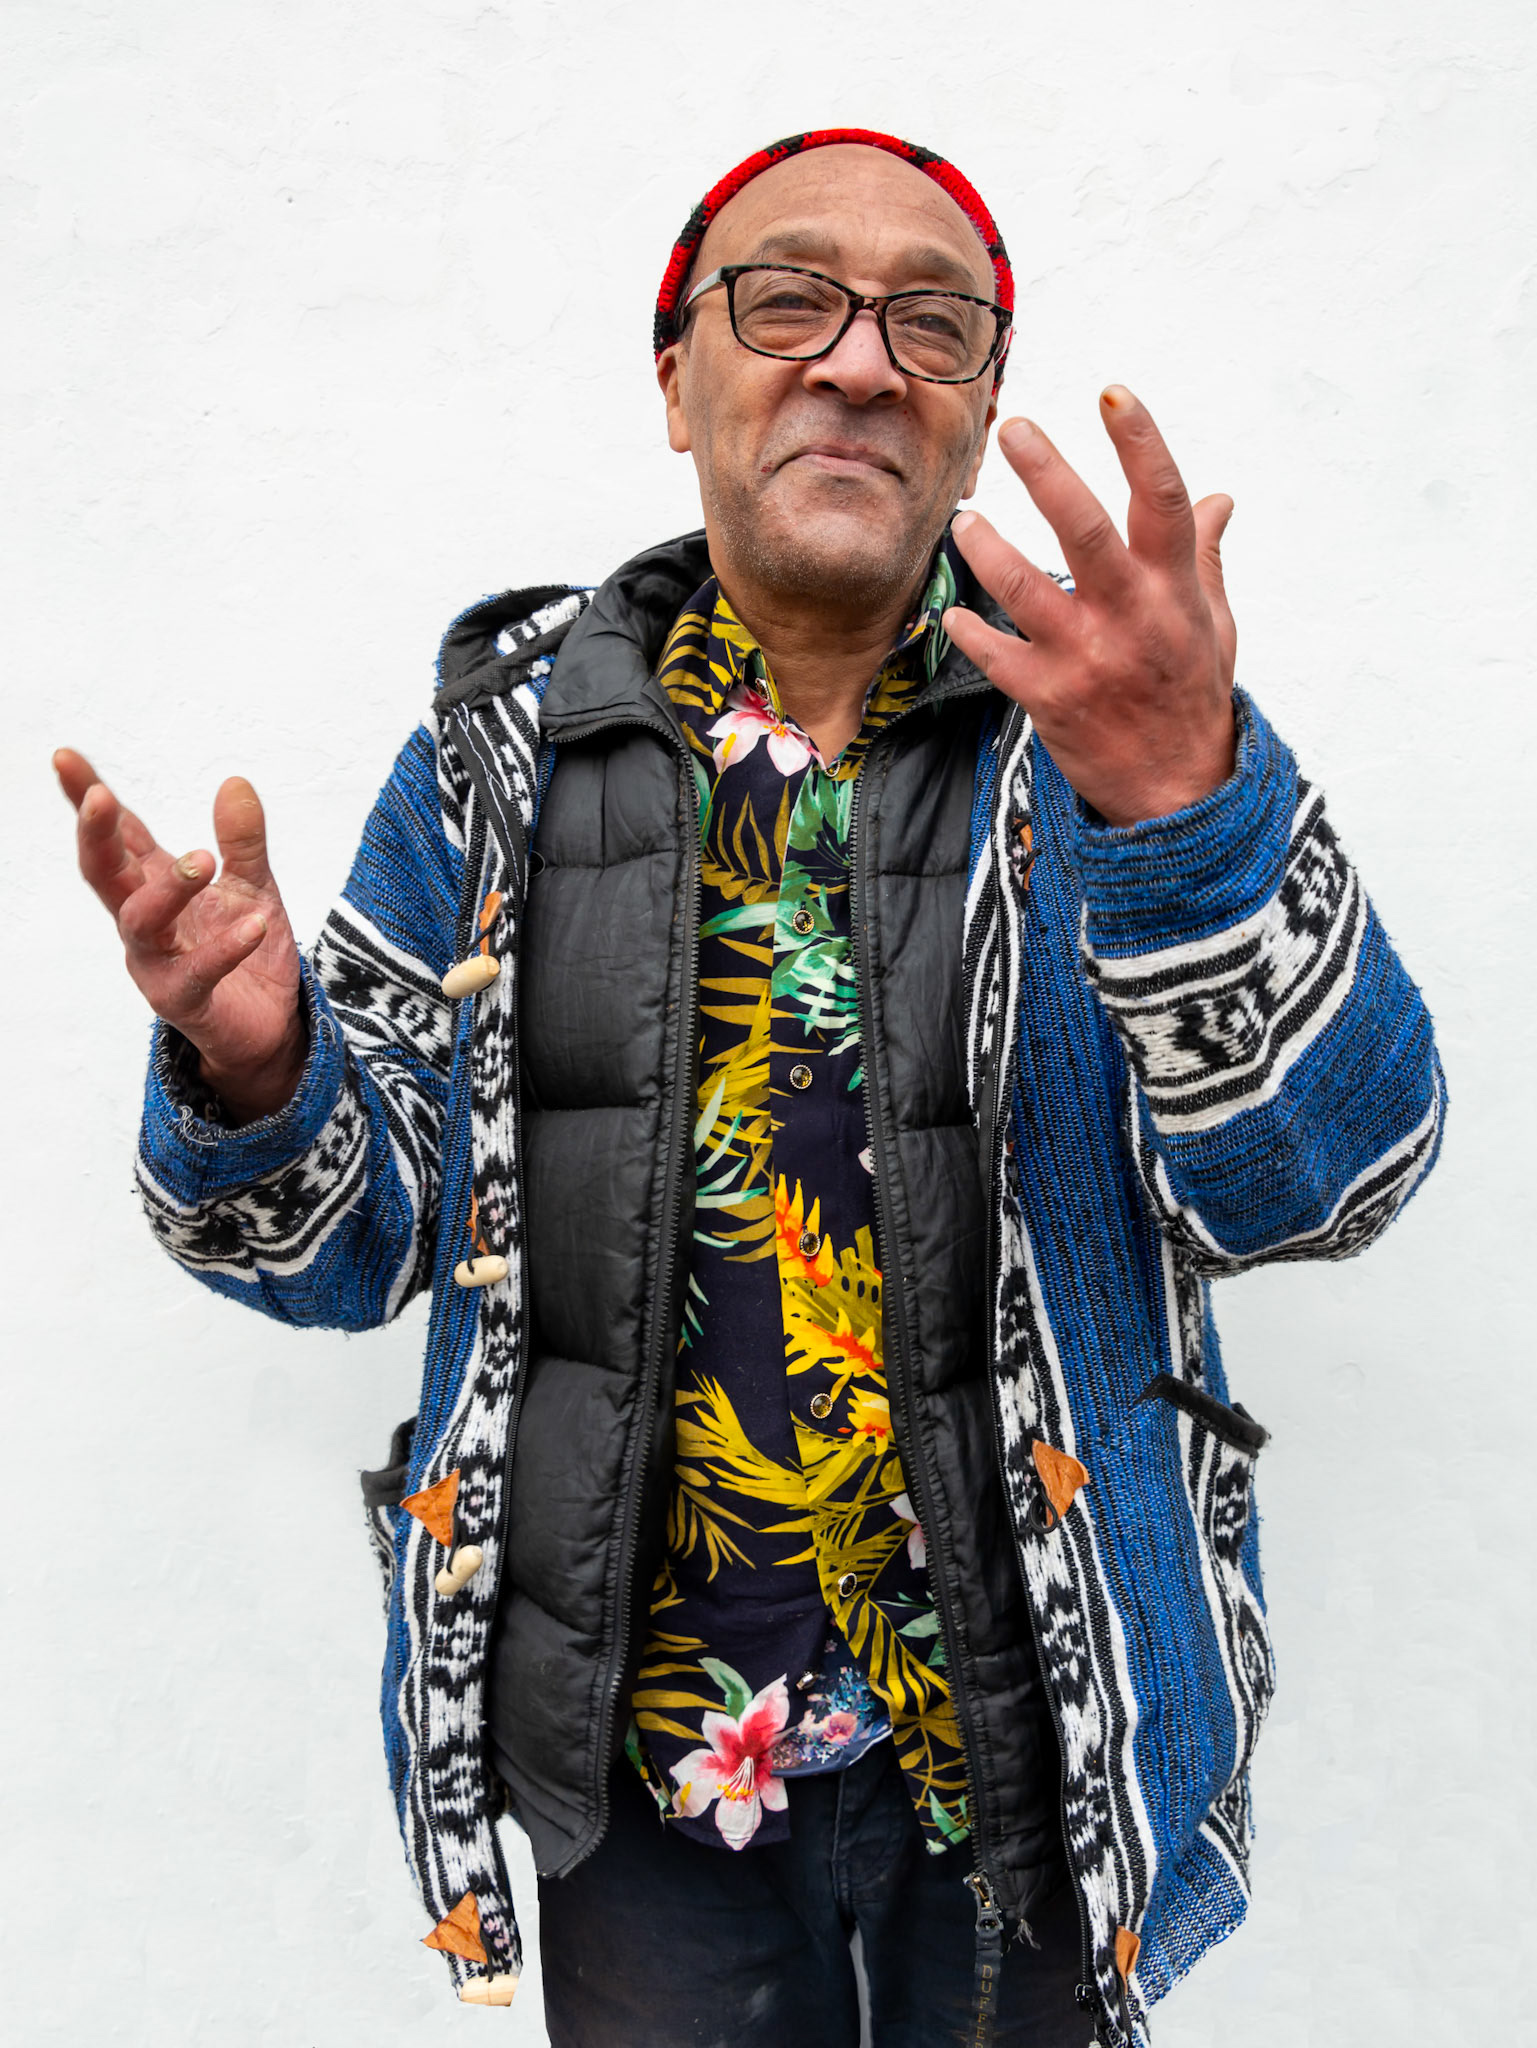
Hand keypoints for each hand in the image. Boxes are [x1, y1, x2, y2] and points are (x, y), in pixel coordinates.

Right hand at [54, 749, 305, 1121]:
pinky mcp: (184, 1001)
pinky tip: (254, 925)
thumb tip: (235, 781)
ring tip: (203, 860)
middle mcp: (144, 922)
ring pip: (142, 922)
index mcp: (154, 886)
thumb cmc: (248, 950)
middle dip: (96, 837)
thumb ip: (242, 840)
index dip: (90, 798)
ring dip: (169, 889)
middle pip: (105, 875)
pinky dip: (226, 948)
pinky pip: (199, 973)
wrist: (270, 1024)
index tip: (64, 757)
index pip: (120, 836)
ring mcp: (157, 963)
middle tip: (99, 797)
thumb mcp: (253, 884)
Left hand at [944, 386, 1237, 825]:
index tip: (1112, 393)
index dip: (1140, 442)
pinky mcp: (1048, 699)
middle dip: (1048, 475)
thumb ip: (1205, 557)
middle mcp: (1130, 617)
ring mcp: (1086, 658)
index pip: (1163, 500)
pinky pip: (996, 655)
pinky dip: (969, 629)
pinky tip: (952, 609)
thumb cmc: (1192, 696)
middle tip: (1014, 429)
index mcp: (1174, 590)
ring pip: (1023, 590)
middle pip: (1085, 531)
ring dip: (987, 549)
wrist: (1177, 793)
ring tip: (964, 519)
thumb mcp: (1214, 624)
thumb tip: (1218, 497)